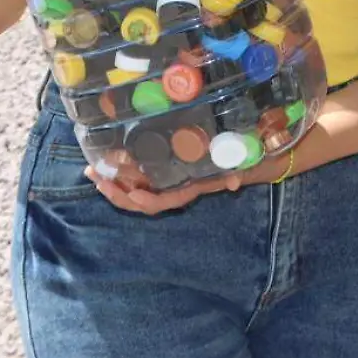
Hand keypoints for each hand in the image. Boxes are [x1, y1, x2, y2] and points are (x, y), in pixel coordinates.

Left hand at [86, 147, 295, 214]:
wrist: (265, 155)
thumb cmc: (255, 158)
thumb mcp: (250, 162)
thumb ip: (240, 172)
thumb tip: (231, 184)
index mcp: (195, 187)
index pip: (167, 201)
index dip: (148, 200)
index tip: (133, 192)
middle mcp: (181, 186)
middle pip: (143, 201)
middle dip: (117, 192)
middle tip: (95, 175)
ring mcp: (175, 179)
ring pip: (138, 191)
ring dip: (114, 183)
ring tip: (93, 170)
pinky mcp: (172, 169)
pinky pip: (144, 177)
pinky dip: (125, 173)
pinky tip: (110, 162)